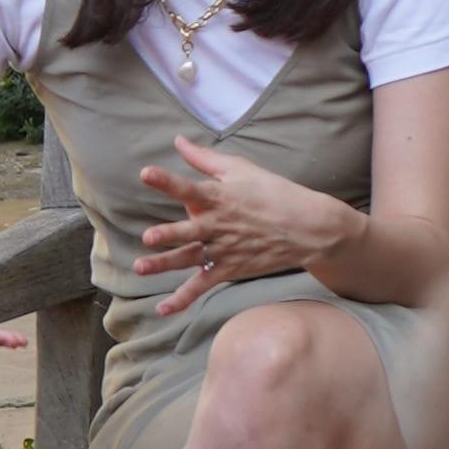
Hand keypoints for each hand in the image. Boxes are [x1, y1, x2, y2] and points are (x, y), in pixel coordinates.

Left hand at [133, 137, 351, 301]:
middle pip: (189, 230)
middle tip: (149, 238)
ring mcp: (224, 249)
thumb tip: (177, 141)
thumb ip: (204, 158)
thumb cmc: (272, 192)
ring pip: (189, 258)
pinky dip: (183, 298)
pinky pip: (202, 285)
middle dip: (169, 234)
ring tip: (141, 268)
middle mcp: (218, 224)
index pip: (188, 187)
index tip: (145, 174)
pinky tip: (163, 308)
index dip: (166, 181)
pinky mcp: (230, 269)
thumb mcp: (241, 168)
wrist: (307, 227)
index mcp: (219, 196)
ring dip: (165, 264)